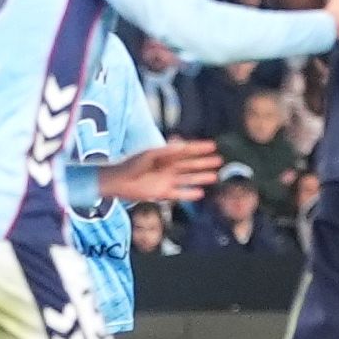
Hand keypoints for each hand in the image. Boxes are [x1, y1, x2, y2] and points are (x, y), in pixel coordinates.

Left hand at [95, 140, 221, 205]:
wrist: (118, 181)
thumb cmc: (132, 164)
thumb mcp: (150, 154)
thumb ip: (167, 151)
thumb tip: (183, 145)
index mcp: (165, 155)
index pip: (186, 150)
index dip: (199, 147)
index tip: (213, 145)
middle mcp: (168, 167)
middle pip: (190, 164)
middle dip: (204, 162)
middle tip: (219, 160)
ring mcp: (166, 180)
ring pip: (188, 178)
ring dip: (201, 177)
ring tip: (215, 176)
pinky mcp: (162, 193)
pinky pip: (180, 193)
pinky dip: (190, 193)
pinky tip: (201, 192)